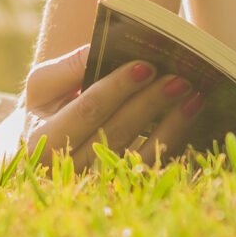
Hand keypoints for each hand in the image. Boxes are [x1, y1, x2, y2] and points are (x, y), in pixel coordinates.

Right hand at [18, 46, 205, 167]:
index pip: (87, 110)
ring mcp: (98, 184)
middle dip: (150, 103)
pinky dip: (174, 138)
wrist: (45, 150)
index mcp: (43, 141)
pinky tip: (190, 113)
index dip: (117, 88)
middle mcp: (70, 169)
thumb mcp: (42, 86)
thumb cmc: (46, 109)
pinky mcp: (122, 187)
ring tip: (193, 95)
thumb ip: (67, 68)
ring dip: (171, 124)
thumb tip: (99, 49)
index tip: (145, 65)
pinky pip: (153, 165)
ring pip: (140, 155)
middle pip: (117, 132)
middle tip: (179, 77)